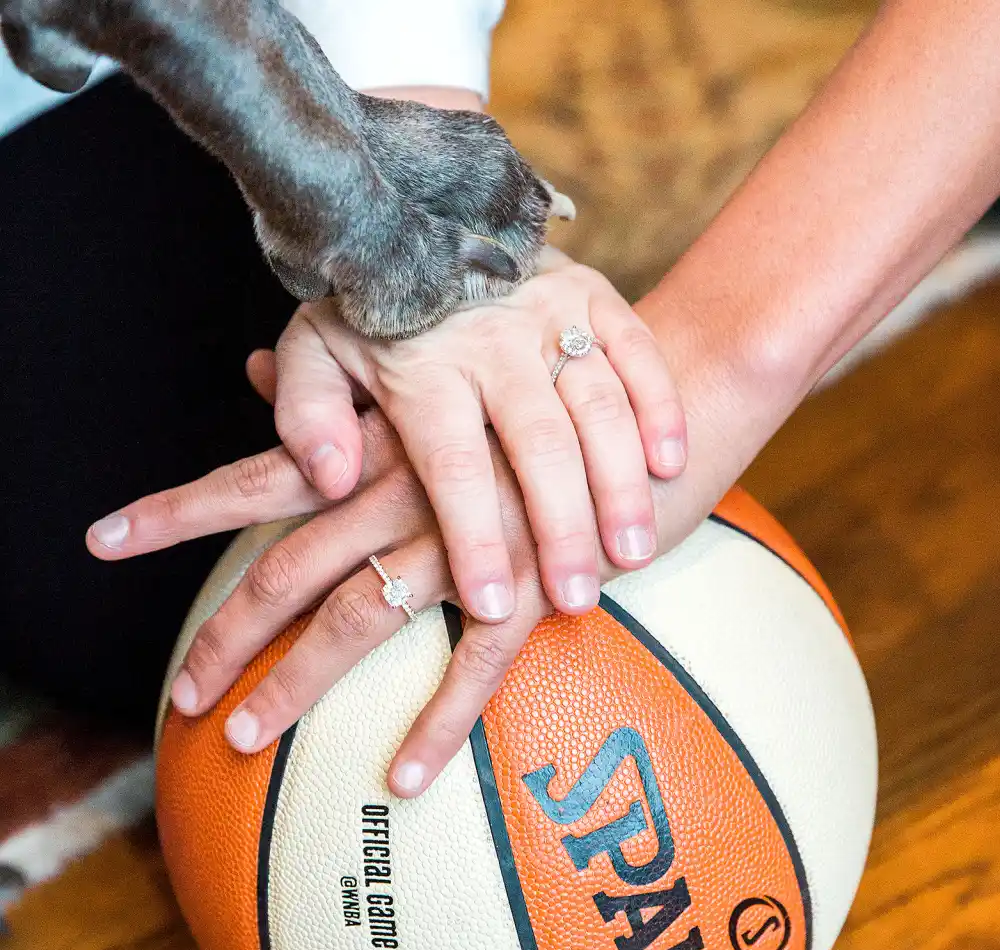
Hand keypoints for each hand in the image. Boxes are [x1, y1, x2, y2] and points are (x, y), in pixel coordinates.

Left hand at [88, 403, 553, 798]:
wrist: (666, 391)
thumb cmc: (541, 381)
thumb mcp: (436, 370)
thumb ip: (335, 385)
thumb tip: (249, 372)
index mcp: (376, 442)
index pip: (255, 480)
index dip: (176, 511)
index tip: (103, 540)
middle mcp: (404, 491)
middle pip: (287, 571)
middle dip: (225, 637)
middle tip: (181, 700)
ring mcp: (465, 542)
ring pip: (360, 622)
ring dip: (299, 687)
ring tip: (245, 739)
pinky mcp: (534, 583)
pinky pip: (475, 667)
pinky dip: (440, 725)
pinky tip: (406, 777)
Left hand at [268, 249, 687, 629]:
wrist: (424, 202)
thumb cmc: (367, 307)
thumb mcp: (313, 352)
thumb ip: (308, 415)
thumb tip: (331, 480)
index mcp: (422, 365)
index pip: (451, 463)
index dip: (473, 535)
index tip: (493, 603)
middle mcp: (491, 339)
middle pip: (536, 444)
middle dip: (561, 527)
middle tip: (578, 597)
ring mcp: (550, 312)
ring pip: (598, 404)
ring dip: (621, 482)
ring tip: (634, 553)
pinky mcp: (593, 292)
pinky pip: (637, 350)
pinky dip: (660, 405)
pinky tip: (674, 467)